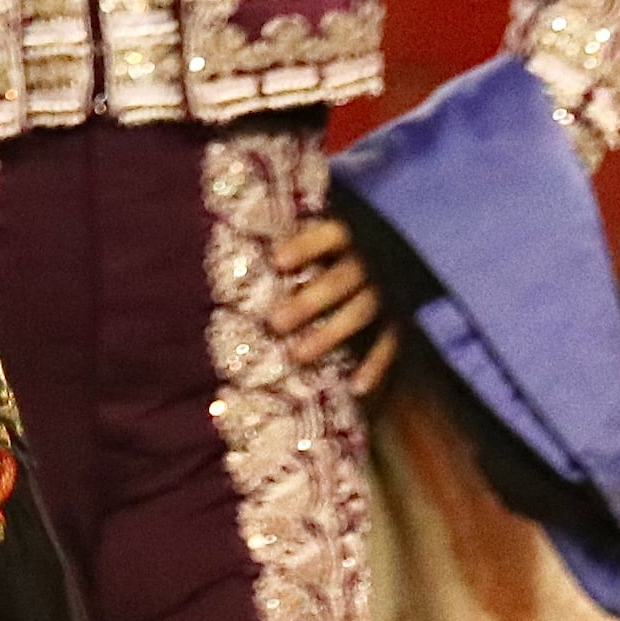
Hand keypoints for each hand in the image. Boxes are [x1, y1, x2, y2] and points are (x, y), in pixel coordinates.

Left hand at [272, 215, 398, 391]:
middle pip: (341, 279)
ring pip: (362, 312)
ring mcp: (386, 294)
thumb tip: (221, 231)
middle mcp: (369, 262)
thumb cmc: (327, 253)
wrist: (393, 266)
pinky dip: (375, 367)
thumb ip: (284, 238)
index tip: (276, 262)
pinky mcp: (399, 323)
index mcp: (345, 236)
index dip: (305, 246)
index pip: (331, 234)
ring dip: (331, 334)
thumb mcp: (316, 238)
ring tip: (297, 356)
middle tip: (274, 323)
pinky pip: (390, 345)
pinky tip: (356, 388)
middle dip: (309, 301)